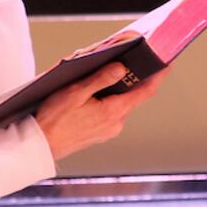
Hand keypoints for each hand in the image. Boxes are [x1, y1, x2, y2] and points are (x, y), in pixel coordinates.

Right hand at [32, 64, 170, 158]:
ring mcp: (108, 130)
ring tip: (107, 72)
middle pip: (133, 95)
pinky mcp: (99, 133)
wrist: (38, 146)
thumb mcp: (76, 92)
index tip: (168, 63)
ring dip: (117, 89)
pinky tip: (95, 92)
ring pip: (120, 103)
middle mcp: (116, 123)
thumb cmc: (53, 119)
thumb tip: (122, 67)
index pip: (145, 91)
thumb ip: (101, 78)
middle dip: (133, 78)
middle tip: (131, 60)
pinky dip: (108, 99)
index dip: (158, 76)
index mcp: (113, 112)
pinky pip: (110, 111)